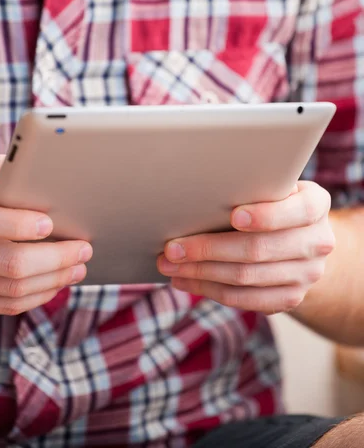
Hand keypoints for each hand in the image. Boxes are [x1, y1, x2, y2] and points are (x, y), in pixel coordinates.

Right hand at [0, 155, 91, 314]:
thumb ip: (12, 174)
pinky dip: (36, 297)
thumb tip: (54, 184)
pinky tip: (55, 283)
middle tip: (84, 250)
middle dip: (55, 258)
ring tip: (78, 268)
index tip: (49, 224)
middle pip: (8, 262)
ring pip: (10, 289)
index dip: (16, 224)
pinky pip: (3, 305)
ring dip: (53, 280)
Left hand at [157, 181, 334, 313]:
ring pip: (245, 278)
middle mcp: (318, 242)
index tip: (235, 216)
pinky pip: (245, 299)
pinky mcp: (290, 299)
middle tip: (172, 248)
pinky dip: (210, 290)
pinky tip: (185, 281)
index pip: (298, 211)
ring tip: (169, 266)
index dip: (267, 216)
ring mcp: (306, 275)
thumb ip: (254, 187)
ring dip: (201, 273)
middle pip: (258, 249)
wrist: (304, 241)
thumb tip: (202, 190)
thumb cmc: (275, 204)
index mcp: (316, 205)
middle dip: (209, 249)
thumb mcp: (275, 188)